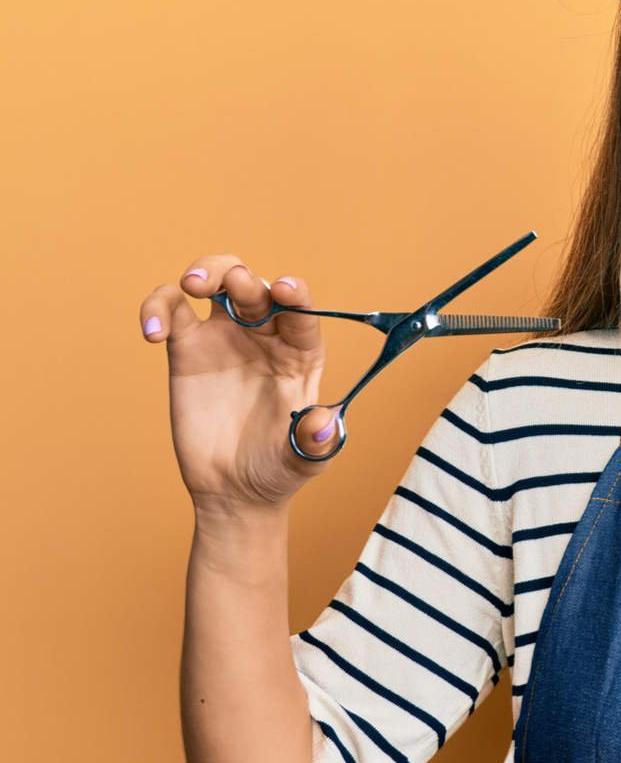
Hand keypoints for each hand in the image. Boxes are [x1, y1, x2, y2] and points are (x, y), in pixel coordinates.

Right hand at [140, 256, 341, 510]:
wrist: (233, 489)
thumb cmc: (278, 468)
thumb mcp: (304, 459)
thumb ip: (316, 441)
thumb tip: (324, 423)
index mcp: (301, 354)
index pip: (302, 313)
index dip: (296, 295)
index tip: (286, 289)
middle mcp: (266, 336)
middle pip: (256, 287)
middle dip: (243, 278)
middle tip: (230, 283)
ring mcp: (226, 337)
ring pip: (216, 283)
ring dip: (205, 272)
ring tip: (190, 286)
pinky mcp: (186, 349)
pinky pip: (172, 312)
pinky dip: (159, 309)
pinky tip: (153, 332)